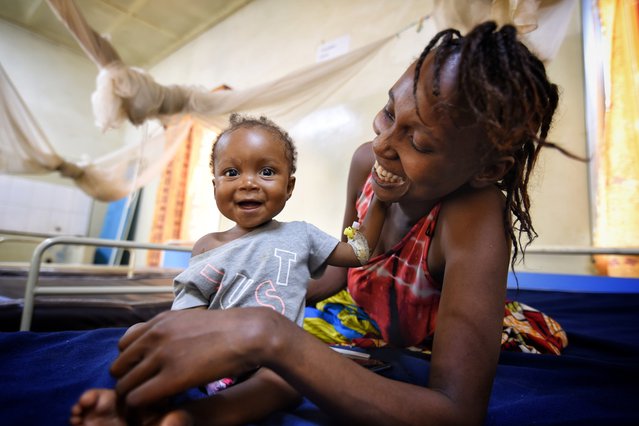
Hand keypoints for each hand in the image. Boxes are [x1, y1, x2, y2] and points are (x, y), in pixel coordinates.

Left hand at [110, 307, 283, 406]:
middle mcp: (154, 336)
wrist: (248, 333)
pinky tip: (164, 405)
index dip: (132, 365)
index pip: (123, 347)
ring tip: (156, 402)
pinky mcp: (171, 377)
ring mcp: (161, 355)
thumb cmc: (227, 329)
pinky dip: (145, 407)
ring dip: (136, 397)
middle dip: (130, 382)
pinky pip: (138, 398)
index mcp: (158, 322)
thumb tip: (160, 343)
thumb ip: (170, 330)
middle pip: (118, 368)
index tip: (147, 376)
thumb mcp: (190, 320)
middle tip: (149, 393)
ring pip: (124, 386)